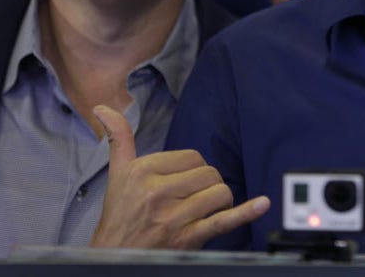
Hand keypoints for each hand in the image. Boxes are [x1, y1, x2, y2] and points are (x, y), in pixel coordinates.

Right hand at [89, 105, 269, 248]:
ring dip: (220, 201)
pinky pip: (222, 221)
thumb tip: (102, 107)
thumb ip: (118, 138)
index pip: (192, 157)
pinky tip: (262, 204)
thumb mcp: (117, 174)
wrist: (113, 258)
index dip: (194, 169)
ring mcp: (173, 217)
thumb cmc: (119, 215)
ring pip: (219, 193)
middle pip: (209, 174)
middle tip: (194, 198)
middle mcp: (157, 193)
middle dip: (208, 185)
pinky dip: (245, 213)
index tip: (183, 183)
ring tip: (206, 209)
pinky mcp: (186, 239)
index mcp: (142, 172)